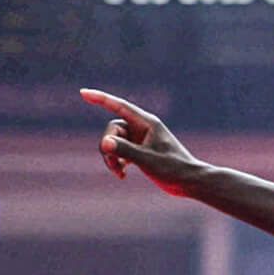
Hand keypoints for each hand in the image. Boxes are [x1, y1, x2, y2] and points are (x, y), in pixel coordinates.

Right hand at [80, 87, 199, 193]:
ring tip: (119, 173)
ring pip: (114, 142)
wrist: (190, 182)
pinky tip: (122, 176)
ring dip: (111, 157)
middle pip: (112, 129)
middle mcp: (142, 128)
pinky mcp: (140, 150)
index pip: (119, 106)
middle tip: (114, 165)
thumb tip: (104, 142)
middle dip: (108, 146)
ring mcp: (141, 139)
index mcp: (147, 123)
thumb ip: (125, 150)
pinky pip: (119, 151)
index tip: (83, 92)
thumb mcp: (147, 160)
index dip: (101, 98)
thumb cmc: (173, 169)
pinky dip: (117, 162)